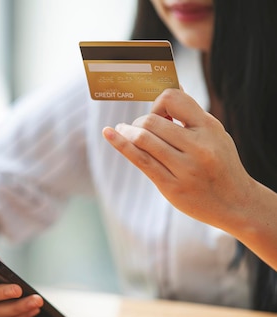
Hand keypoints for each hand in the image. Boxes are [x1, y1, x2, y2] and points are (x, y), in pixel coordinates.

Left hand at [102, 88, 256, 231]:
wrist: (236, 204)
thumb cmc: (220, 164)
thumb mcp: (214, 134)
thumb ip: (191, 114)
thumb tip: (172, 84)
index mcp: (209, 128)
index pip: (174, 99)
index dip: (159, 102)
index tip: (159, 114)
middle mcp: (199, 146)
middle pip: (152, 121)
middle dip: (140, 122)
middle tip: (138, 128)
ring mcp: (185, 168)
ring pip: (143, 139)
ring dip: (127, 132)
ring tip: (122, 130)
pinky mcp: (171, 186)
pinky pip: (140, 160)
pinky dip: (120, 144)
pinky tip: (109, 133)